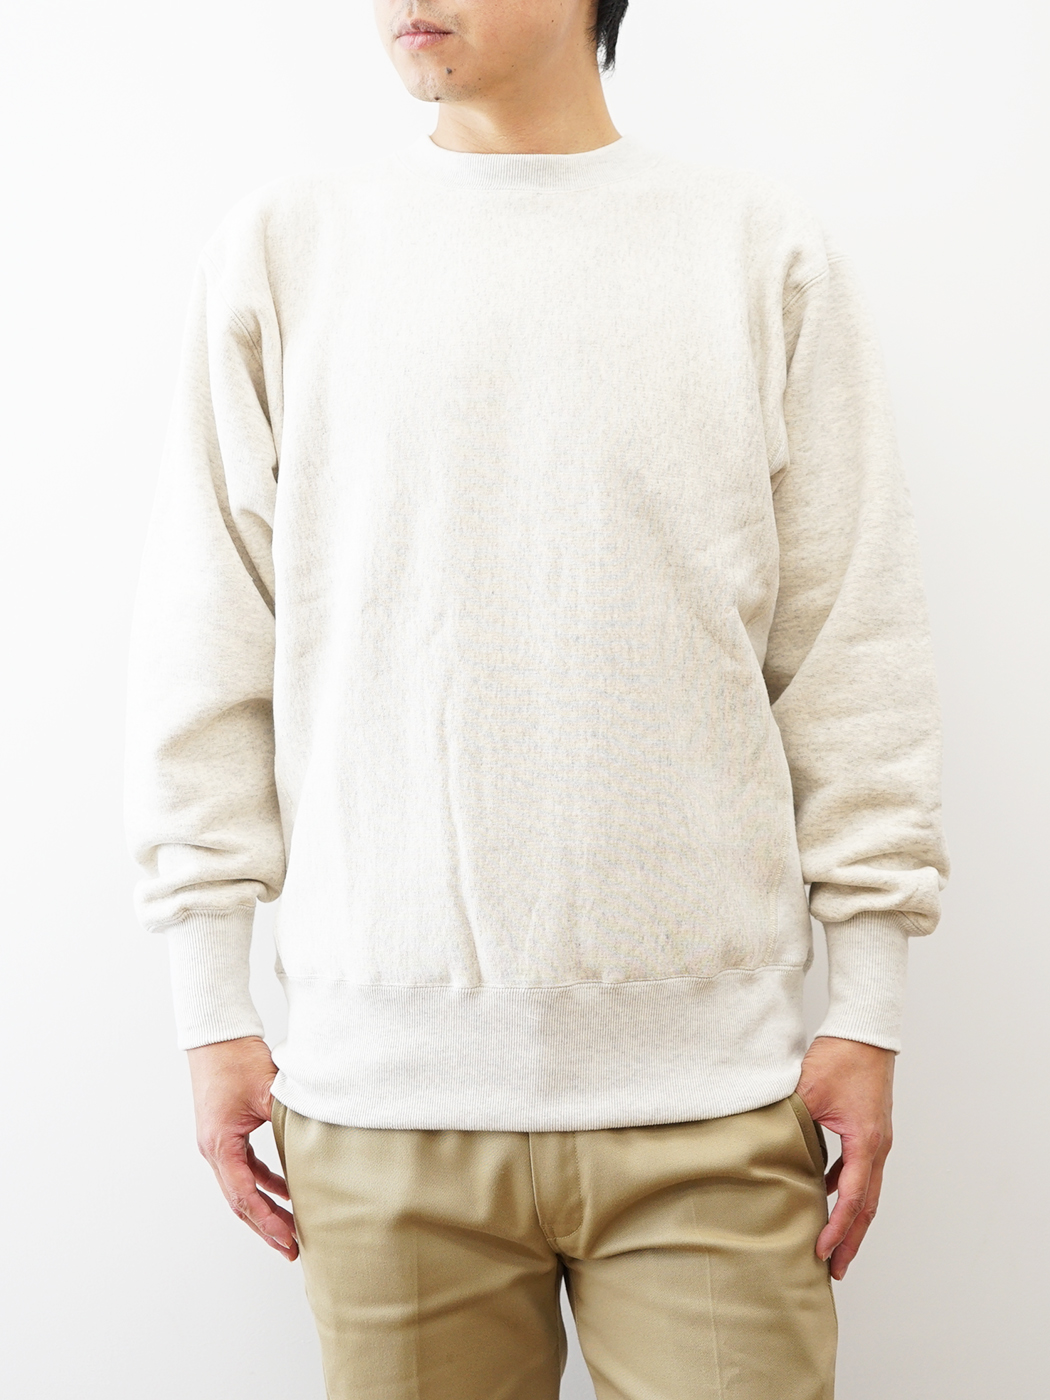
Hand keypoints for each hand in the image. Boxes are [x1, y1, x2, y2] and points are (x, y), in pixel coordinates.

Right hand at [187, 1035, 297, 1259]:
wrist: (216, 1035)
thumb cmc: (237, 1059)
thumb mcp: (269, 1091)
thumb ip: (290, 1120)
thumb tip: (319, 1141)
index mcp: (221, 1144)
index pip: (244, 1195)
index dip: (267, 1221)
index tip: (288, 1241)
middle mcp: (213, 1149)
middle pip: (239, 1200)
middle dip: (265, 1226)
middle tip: (291, 1249)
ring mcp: (217, 1142)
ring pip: (240, 1187)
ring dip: (264, 1206)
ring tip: (291, 1228)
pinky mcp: (225, 1132)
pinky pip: (244, 1167)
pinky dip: (263, 1181)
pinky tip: (286, 1189)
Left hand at [795, 1035, 893, 1279]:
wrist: (866, 1031)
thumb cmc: (842, 1056)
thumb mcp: (810, 1091)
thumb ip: (793, 1122)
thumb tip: (769, 1144)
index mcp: (866, 1142)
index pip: (853, 1198)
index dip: (838, 1229)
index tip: (823, 1253)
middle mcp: (878, 1146)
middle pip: (867, 1206)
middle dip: (852, 1240)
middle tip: (837, 1271)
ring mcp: (877, 1139)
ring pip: (867, 1190)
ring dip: (852, 1218)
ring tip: (835, 1244)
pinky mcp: (870, 1129)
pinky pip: (860, 1169)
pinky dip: (846, 1188)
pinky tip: (824, 1192)